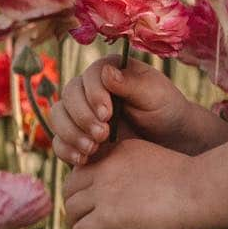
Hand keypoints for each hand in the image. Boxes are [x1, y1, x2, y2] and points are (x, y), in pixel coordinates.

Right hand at [49, 55, 191, 168]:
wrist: (169, 138)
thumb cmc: (165, 109)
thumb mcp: (155, 94)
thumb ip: (131, 84)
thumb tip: (106, 71)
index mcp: (110, 70)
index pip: (89, 76)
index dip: (93, 94)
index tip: (107, 114)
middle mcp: (90, 88)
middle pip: (68, 95)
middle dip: (82, 117)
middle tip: (102, 134)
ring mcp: (81, 112)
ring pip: (58, 117)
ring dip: (71, 133)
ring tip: (93, 148)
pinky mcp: (77, 135)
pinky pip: (59, 140)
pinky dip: (66, 149)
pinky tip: (83, 158)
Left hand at [62, 136, 201, 228]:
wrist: (201, 190)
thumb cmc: (193, 183)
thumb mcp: (158, 165)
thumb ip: (138, 174)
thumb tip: (132, 198)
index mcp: (120, 151)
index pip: (86, 167)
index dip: (85, 186)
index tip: (94, 203)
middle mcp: (106, 167)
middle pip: (71, 187)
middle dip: (75, 206)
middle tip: (86, 222)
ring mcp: (103, 192)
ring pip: (71, 211)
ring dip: (77, 227)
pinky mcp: (105, 217)